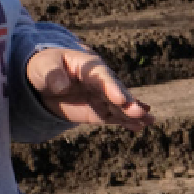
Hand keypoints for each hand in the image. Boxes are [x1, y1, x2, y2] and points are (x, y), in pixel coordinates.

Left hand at [21, 46, 152, 130]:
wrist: (43, 78)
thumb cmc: (44, 66)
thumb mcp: (43, 67)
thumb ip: (52, 74)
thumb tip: (62, 85)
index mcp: (88, 66)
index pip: (102, 77)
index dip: (112, 87)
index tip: (121, 99)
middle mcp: (99, 80)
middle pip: (116, 91)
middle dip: (128, 102)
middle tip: (141, 112)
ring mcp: (100, 95)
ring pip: (119, 105)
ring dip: (133, 112)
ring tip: (150, 121)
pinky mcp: (98, 110)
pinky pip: (114, 116)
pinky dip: (127, 121)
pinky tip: (140, 127)